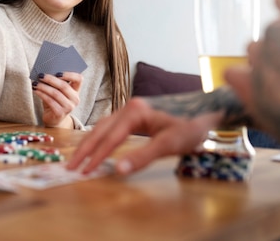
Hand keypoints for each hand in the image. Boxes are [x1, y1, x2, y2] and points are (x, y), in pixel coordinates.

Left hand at [33, 72, 81, 127]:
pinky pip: (50, 101)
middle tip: (41, 75)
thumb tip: (45, 72)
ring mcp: (69, 107)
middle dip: (51, 79)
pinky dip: (41, 94)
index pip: (79, 79)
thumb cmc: (55, 101)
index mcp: (76, 91)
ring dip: (44, 87)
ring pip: (55, 93)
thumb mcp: (57, 91)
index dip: (69, 74)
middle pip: (64, 86)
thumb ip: (55, 83)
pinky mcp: (60, 113)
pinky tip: (36, 90)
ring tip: (35, 83)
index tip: (57, 72)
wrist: (53, 119)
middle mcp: (75, 99)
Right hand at [66, 97, 221, 174]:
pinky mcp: (135, 114)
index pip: (109, 138)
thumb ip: (142, 157)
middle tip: (70, 167)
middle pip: (100, 129)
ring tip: (78, 159)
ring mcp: (131, 109)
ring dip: (89, 143)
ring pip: (103, 126)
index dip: (96, 156)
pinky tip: (95, 145)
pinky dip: (99, 137)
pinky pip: (110, 126)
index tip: (84, 171)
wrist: (208, 111)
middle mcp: (129, 107)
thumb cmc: (191, 125)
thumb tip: (117, 171)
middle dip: (85, 149)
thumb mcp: (169, 144)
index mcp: (135, 112)